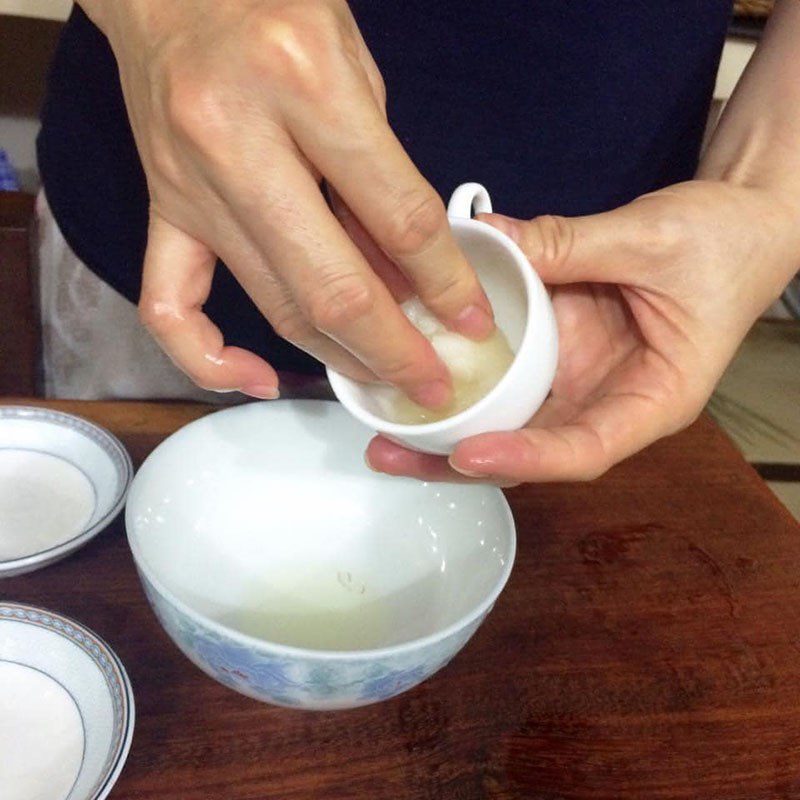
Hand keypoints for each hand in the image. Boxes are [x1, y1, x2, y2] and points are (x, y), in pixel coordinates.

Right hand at [84, 0, 492, 401]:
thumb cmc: (274, 6)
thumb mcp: (357, 68)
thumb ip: (384, 174)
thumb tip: (413, 271)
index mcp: (305, 84)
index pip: (398, 216)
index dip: (448, 284)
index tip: (473, 322)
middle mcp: (238, 140)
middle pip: (333, 286)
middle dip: (395, 351)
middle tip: (434, 386)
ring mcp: (190, 185)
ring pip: (274, 305)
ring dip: (339, 357)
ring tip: (384, 382)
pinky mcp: (160, 209)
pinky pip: (170, 308)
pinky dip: (211, 359)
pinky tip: (260, 379)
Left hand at [366, 180, 799, 482]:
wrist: (740, 227)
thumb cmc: (722, 243)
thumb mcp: (651, 240)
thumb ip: (569, 244)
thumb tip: (484, 236)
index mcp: (652, 399)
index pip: (586, 448)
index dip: (527, 460)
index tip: (468, 455)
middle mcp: (606, 402)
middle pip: (530, 452)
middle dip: (459, 463)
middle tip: (389, 456)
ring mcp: (576, 381)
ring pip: (508, 423)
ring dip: (446, 433)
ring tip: (382, 437)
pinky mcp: (556, 354)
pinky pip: (505, 376)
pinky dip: (462, 382)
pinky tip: (412, 380)